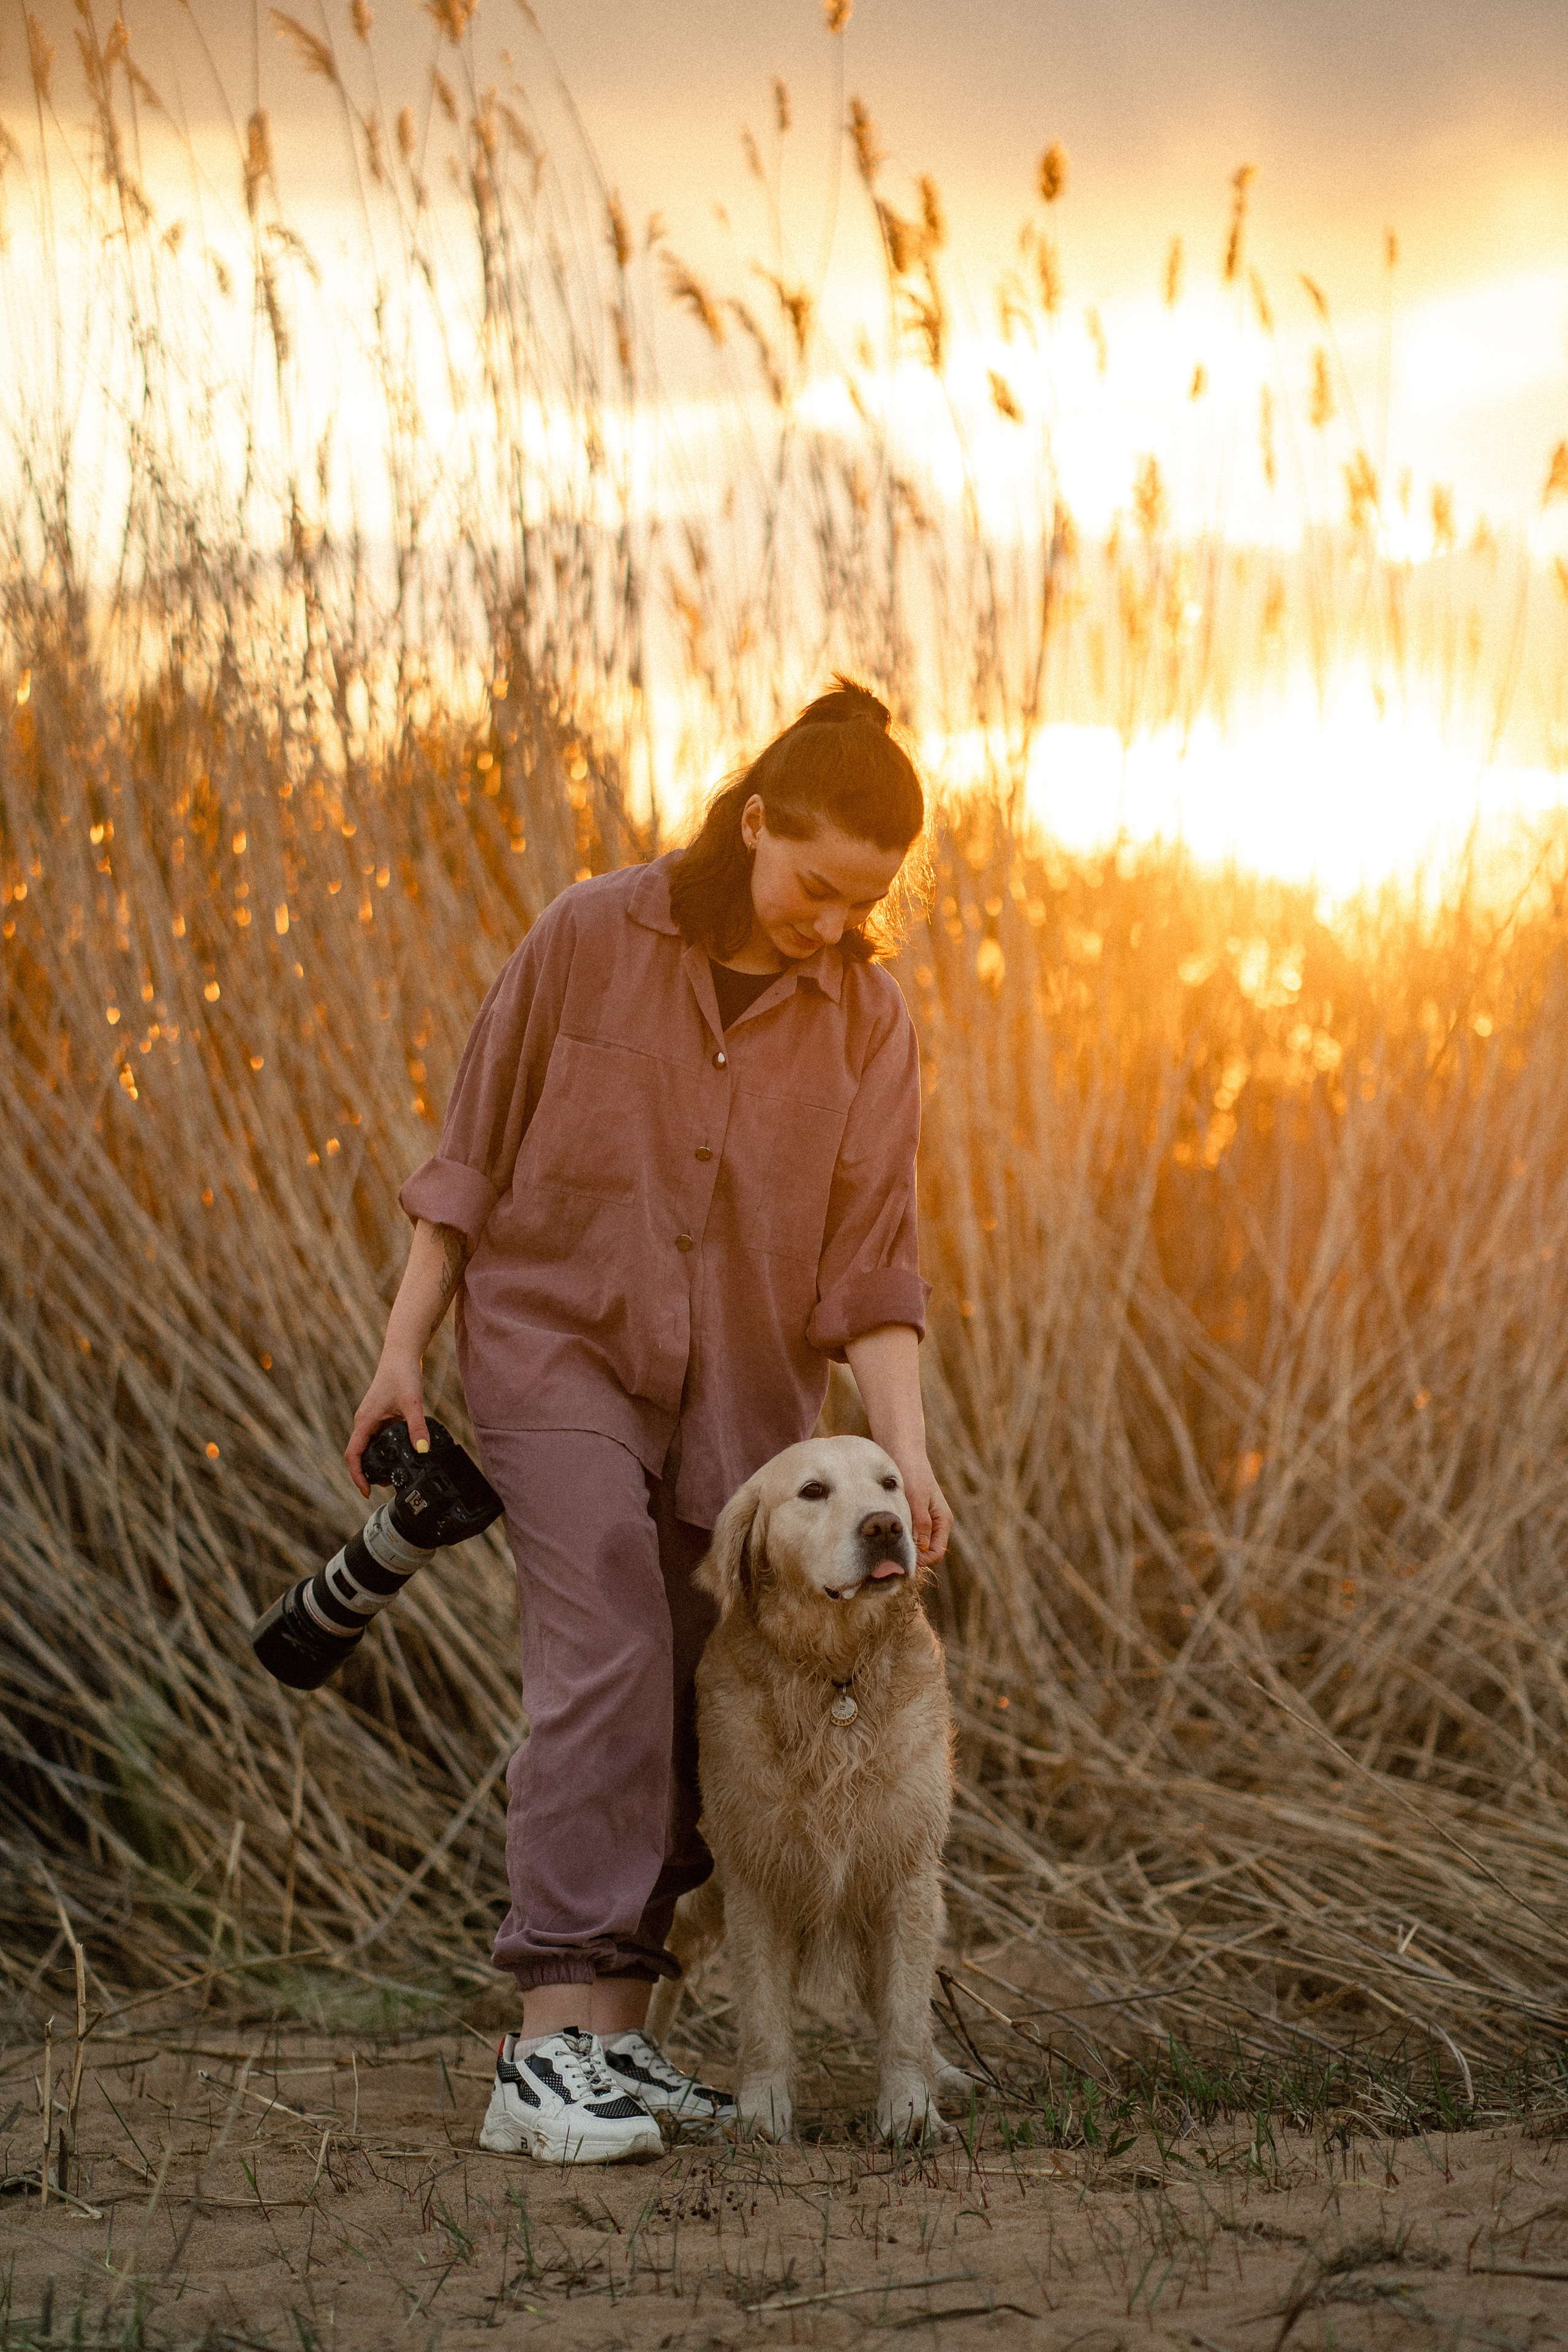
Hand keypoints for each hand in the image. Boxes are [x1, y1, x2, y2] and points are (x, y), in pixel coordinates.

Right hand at [345, 1351, 427, 1497]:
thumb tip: (422, 1450)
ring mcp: (372, 1419)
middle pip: (359, 1455)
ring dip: (378, 1462)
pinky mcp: (380, 1416)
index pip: (353, 1455)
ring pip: (369, 1447)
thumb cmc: (402, 1374)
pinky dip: (386, 1450)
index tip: (366, 1491)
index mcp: (364, 1422)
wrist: (401, 1354)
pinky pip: (379, 1439)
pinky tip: (402, 1455)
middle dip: (369, 1473)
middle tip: (388, 1485)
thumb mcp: (412, 1403)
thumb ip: (417, 1427)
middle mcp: (364, 1422)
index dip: (357, 1475)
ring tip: (396, 1474)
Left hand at [890, 1447, 951, 1567]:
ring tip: (884, 1542)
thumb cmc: (912, 1472)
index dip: (919, 1561)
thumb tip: (921, 1549)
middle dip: (909, 1555)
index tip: (899, 1558)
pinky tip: (883, 1532)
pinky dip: (896, 1536)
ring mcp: (923, 1520)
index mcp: (942, 1521)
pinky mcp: (911, 1516)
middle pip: (925, 1553)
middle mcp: (935, 1524)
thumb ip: (920, 1523)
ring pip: (913, 1545)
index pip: (935, 1554)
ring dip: (901, 1546)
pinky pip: (905, 1535)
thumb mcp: (917, 1498)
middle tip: (887, 1554)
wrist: (903, 1451)